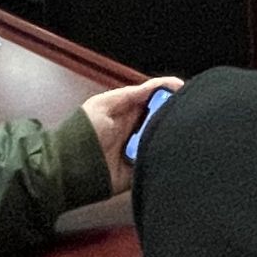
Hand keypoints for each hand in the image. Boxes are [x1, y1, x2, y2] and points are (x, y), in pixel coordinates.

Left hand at [83, 76, 184, 192]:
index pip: (153, 97)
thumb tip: (156, 87)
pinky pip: (157, 161)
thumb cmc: (82, 132)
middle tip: (186, 110)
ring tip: (182, 129)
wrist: (70, 168)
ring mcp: (138, 148)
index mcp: (126, 109)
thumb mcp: (104, 105)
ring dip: (171, 134)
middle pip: (162, 116)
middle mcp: (135, 127)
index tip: (184, 90)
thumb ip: (129, 95)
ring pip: (163, 137)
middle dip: (174, 113)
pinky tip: (173, 151)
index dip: (169, 92)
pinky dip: (165, 157)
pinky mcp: (139, 169)